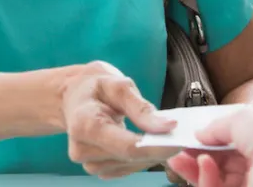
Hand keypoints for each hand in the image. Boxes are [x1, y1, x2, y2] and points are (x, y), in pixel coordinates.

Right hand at [61, 61, 181, 178]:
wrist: (72, 97)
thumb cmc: (95, 87)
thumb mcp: (118, 84)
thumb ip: (142, 108)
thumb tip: (169, 127)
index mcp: (85, 125)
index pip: (128, 147)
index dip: (157, 148)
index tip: (180, 141)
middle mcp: (82, 150)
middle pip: (131, 158)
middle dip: (157, 148)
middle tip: (176, 134)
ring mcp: (88, 163)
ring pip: (132, 166)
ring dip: (150, 154)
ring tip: (158, 134)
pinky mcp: (96, 168)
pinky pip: (127, 168)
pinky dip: (141, 157)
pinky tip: (144, 142)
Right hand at [167, 106, 252, 186]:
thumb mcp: (240, 118)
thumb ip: (215, 126)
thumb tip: (198, 135)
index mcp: (250, 149)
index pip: (219, 152)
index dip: (199, 148)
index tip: (182, 143)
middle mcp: (247, 170)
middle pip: (210, 170)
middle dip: (189, 163)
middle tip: (173, 155)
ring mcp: (244, 185)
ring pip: (208, 184)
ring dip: (193, 171)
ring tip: (185, 158)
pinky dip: (204, 181)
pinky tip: (205, 166)